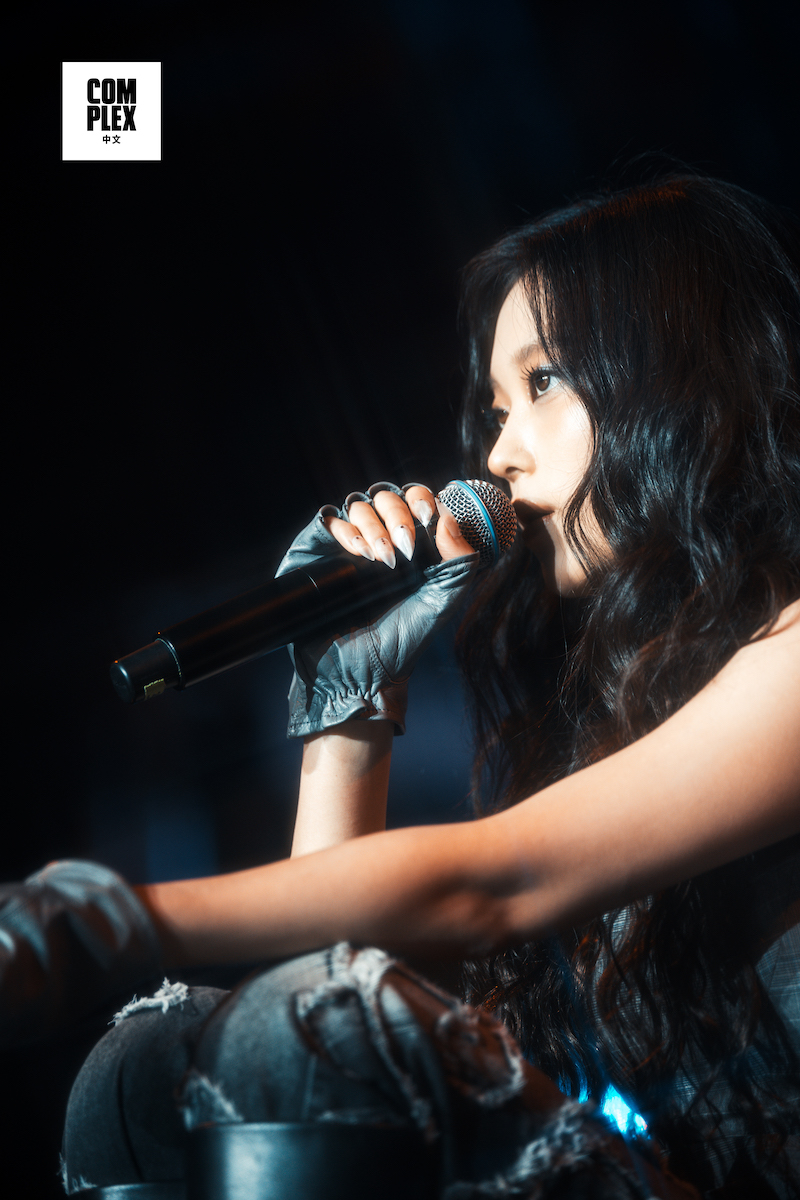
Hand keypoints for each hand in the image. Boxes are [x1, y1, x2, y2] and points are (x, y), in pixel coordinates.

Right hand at [277, 483, 477, 737]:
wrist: (359, 673)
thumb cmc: (402, 642)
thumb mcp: (442, 601)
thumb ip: (458, 560)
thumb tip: (448, 516)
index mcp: (410, 545)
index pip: (415, 500)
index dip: (422, 501)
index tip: (429, 520)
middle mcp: (378, 539)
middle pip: (386, 496)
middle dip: (399, 514)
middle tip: (407, 548)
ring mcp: (345, 545)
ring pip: (358, 505)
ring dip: (376, 526)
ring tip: (384, 561)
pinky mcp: (314, 552)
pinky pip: (328, 521)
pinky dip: (347, 531)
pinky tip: (361, 555)